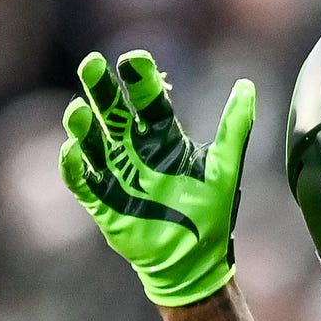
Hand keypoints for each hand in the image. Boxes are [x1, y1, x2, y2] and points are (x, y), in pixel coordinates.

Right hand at [59, 49, 254, 306]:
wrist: (195, 261)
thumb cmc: (211, 214)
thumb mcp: (225, 168)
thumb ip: (234, 128)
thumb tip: (247, 86)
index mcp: (164, 138)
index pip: (149, 101)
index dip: (140, 80)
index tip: (133, 59)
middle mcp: (136, 150)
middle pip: (113, 112)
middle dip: (101, 89)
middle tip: (92, 65)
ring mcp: (117, 175)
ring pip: (93, 142)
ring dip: (83, 126)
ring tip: (78, 111)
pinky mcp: (104, 203)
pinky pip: (83, 182)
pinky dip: (75, 168)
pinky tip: (72, 152)